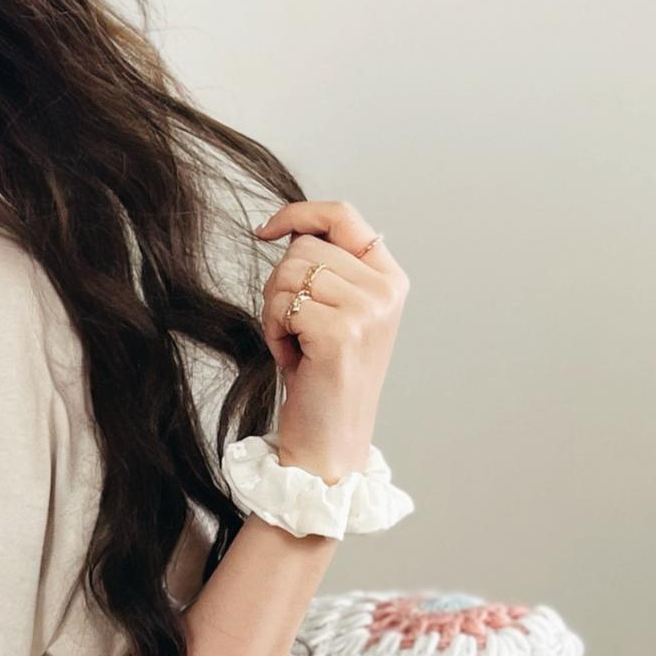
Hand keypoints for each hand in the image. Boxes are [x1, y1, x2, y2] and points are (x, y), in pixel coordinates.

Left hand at [255, 201, 409, 481]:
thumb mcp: (336, 314)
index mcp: (390, 278)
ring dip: (276, 313)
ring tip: (296, 346)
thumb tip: (290, 230)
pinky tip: (294, 358)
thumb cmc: (324, 380)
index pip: (342, 215)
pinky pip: (283, 306)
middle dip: (280, 287)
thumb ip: (328, 270)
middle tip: (293, 330)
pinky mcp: (342, 331)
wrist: (330, 441)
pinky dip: (274, 333)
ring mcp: (368, 309)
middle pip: (303, 248)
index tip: (266, 230)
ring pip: (288, 274)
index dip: (298, 214)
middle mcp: (386, 288)